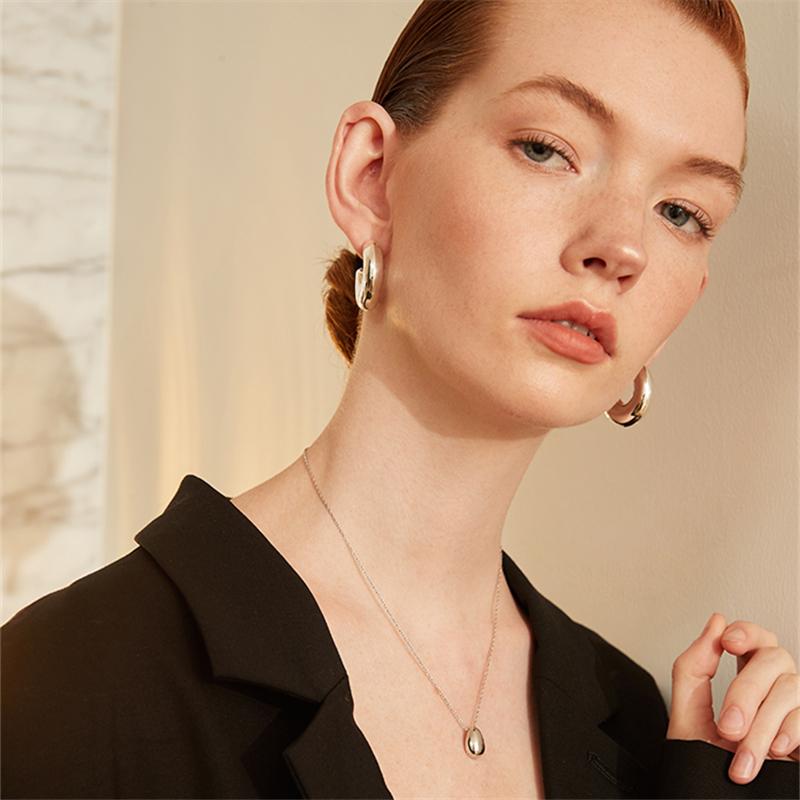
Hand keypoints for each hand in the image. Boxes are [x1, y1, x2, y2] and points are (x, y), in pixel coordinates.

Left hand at [666, 612, 798, 783]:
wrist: (714, 798)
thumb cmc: (703, 760)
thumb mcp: (688, 711)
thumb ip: (694, 665)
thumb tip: (715, 622)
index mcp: (744, 675)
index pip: (756, 637)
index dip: (747, 631)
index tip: (729, 642)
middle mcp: (774, 688)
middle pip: (773, 658)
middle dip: (746, 691)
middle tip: (728, 726)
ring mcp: (795, 710)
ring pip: (790, 689)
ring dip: (761, 725)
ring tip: (741, 753)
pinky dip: (787, 732)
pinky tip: (774, 750)